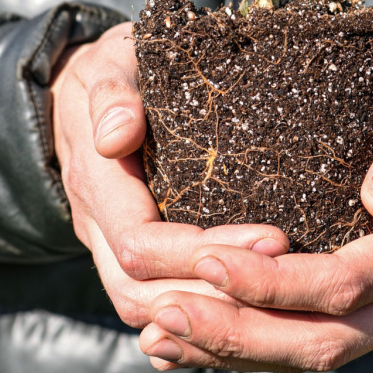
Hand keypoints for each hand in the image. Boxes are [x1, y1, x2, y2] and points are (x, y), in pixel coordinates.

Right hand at [50, 23, 290, 328]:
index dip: (202, 250)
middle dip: (218, 289)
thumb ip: (114, 92)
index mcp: (97, 184)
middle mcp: (98, 226)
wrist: (81, 88)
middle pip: (144, 290)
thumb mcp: (111, 64)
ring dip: (214, 307)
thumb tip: (116, 134)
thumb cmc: (114, 69)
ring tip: (282, 296)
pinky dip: (203, 308)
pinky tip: (255, 307)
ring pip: (149, 304)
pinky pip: (161, 296)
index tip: (274, 237)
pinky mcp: (137, 252)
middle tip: (292, 272)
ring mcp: (112, 244)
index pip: (141, 243)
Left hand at [137, 82, 372, 371]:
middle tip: (163, 308)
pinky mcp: (366, 326)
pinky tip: (181, 343)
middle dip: (239, 330)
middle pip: (325, 339)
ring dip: (231, 348)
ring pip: (309, 355)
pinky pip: (301, 351)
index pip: (348, 284)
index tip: (207, 257)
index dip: (275, 282)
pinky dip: (241, 350)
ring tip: (158, 328)